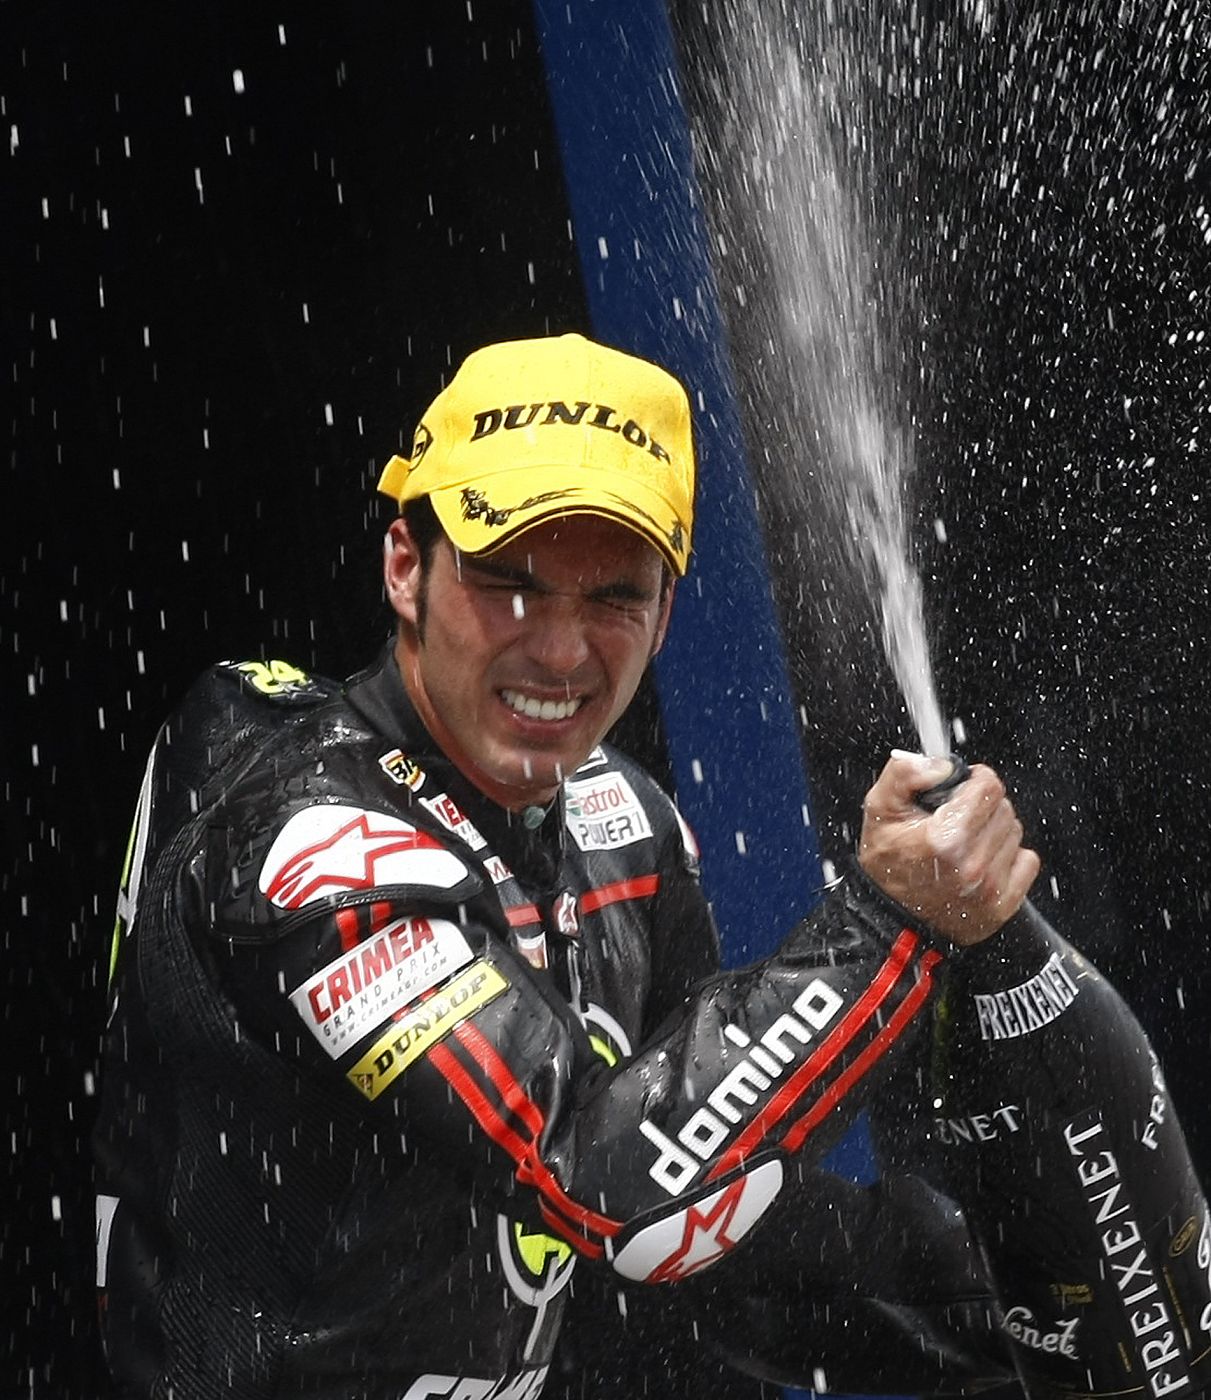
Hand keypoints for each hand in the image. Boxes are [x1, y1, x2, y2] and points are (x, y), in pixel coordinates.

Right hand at [857, 752, 1040, 945]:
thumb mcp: (879, 810)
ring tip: (966, 842)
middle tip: (956, 819)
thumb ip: (904, 775)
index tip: (960, 789)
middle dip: (982, 805)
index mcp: (944, 838)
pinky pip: (1028, 861)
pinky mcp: (1003, 904)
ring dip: (994, 830)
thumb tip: (943, 766)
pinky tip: (982, 861)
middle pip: (1003, 807)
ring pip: (1015, 831)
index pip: (988, 787)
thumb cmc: (887, 863)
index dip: (974, 780)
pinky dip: (1010, 857)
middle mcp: (971, 864)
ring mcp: (990, 887)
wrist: (893, 918)